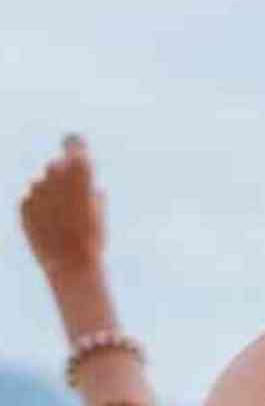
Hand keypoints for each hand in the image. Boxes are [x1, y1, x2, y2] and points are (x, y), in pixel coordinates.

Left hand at [19, 134, 106, 281]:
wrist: (71, 264)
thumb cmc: (93, 237)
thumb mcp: (100, 209)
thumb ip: (89, 188)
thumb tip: (87, 183)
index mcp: (79, 169)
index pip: (73, 141)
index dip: (75, 147)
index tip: (76, 153)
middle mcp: (55, 171)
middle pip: (56, 165)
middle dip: (63, 178)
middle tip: (72, 202)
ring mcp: (36, 187)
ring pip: (43, 184)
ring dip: (50, 196)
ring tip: (62, 221)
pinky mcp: (23, 203)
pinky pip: (31, 201)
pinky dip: (39, 210)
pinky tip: (50, 228)